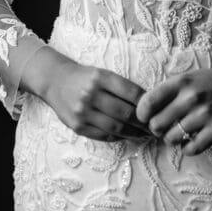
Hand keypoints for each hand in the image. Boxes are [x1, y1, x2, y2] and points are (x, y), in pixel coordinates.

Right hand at [37, 49, 151, 141]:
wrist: (54, 81)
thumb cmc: (84, 77)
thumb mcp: (101, 73)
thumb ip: (120, 87)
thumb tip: (147, 103)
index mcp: (99, 76)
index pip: (130, 92)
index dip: (146, 103)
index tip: (156, 110)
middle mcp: (90, 94)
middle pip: (125, 112)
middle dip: (143, 122)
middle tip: (155, 126)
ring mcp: (83, 112)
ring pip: (116, 127)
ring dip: (134, 133)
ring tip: (144, 134)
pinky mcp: (78, 126)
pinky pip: (104, 136)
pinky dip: (118, 137)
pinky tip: (127, 135)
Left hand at [135, 55, 211, 155]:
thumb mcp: (191, 77)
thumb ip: (172, 90)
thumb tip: (150, 109)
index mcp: (181, 81)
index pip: (148, 101)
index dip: (141, 114)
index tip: (145, 118)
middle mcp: (190, 97)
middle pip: (156, 124)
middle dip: (157, 129)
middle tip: (164, 127)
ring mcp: (204, 114)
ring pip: (172, 138)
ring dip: (172, 139)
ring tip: (179, 133)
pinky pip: (192, 148)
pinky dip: (188, 149)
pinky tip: (191, 142)